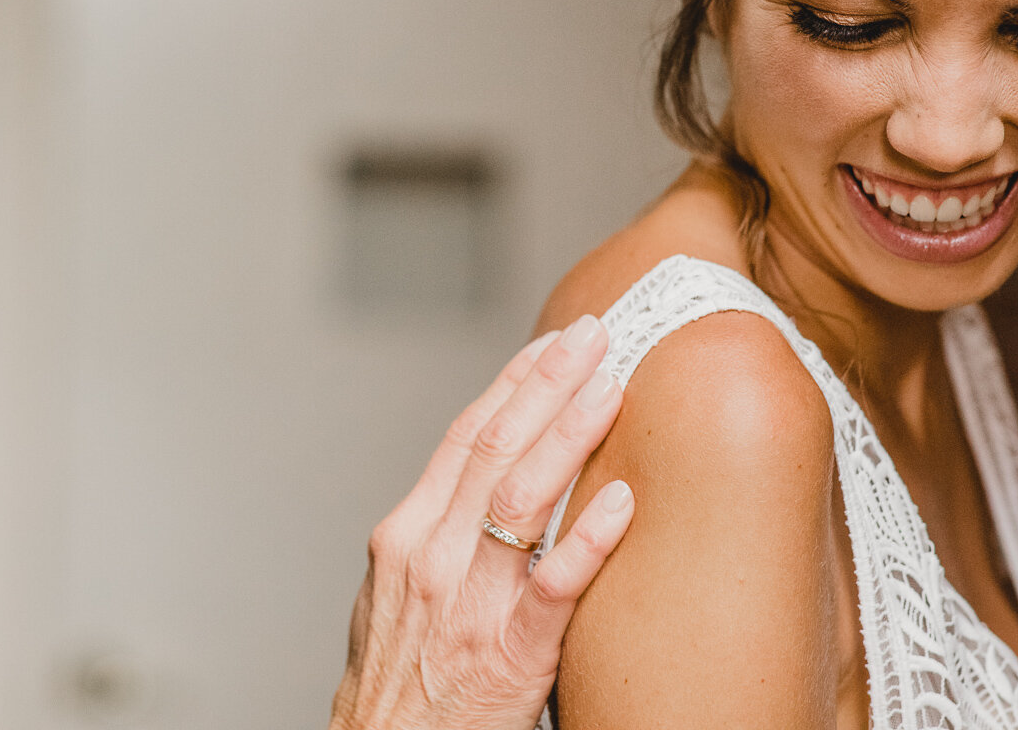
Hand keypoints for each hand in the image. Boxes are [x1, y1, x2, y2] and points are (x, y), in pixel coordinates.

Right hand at [329, 317, 632, 729]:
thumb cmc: (395, 686)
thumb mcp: (398, 595)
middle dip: (547, 382)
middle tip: (595, 333)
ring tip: (613, 386)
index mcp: (405, 535)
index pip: (463, 437)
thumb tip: (486, 493)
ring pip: (521, 498)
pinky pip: (553, 588)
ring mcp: (467, 604)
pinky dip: (587, 540)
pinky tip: (622, 501)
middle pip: (494, 446)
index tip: (552, 344)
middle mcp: (431, 556)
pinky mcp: (507, 657)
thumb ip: (440, 541)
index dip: (511, 384)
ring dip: (570, 434)